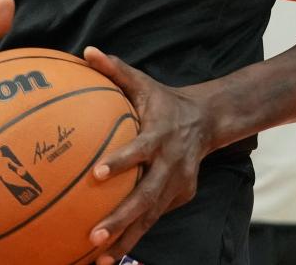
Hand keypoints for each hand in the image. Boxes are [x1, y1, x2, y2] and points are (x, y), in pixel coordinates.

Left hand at [83, 46, 215, 263]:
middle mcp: (170, 164)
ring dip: (127, 239)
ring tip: (99, 260)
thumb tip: (86, 51)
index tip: (96, 174)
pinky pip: (155, 219)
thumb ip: (115, 70)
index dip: (120, 162)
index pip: (139, 150)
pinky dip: (134, 238)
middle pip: (146, 195)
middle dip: (121, 218)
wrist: (210, 120)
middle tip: (94, 236)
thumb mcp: (144, 83)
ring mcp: (178, 183)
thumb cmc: (165, 101)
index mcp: (159, 136)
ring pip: (151, 217)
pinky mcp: (180, 196)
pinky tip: (109, 259)